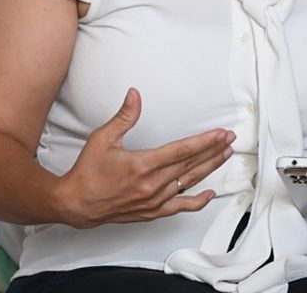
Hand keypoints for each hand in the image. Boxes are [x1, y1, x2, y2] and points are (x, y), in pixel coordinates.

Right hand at [55, 88, 234, 227]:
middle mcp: (151, 185)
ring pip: (189, 183)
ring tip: (225, 155)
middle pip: (191, 165)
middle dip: (213, 151)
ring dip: (209, 168)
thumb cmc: (88, 171)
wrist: (76, 203)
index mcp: (142, 165)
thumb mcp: (103, 138)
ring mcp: (153, 201)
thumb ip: (124, 116)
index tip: (220, 133)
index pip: (182, 150)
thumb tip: (135, 94)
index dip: (204, 141)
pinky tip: (209, 194)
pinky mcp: (151, 212)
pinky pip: (179, 207)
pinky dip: (197, 202)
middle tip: (230, 139)